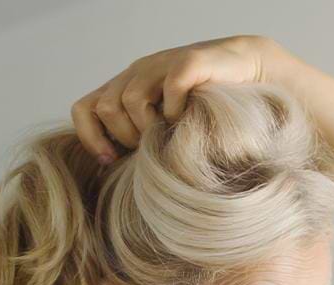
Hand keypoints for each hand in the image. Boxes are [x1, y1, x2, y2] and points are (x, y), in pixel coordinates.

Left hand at [70, 35, 284, 163]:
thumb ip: (143, 137)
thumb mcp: (166, 123)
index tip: (112, 161)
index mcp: (125, 86)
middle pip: (106, 108)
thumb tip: (118, 172)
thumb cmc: (206, 105)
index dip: (92, 138)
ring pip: (131, 99)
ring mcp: (161, 64)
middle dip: (126, 137)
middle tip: (151, 147)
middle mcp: (137, 73)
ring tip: (170, 134)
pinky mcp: (190, 62)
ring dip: (149, 126)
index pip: (85, 109)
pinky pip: (170, 87)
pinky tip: (188, 118)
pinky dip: (176, 109)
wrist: (248, 68)